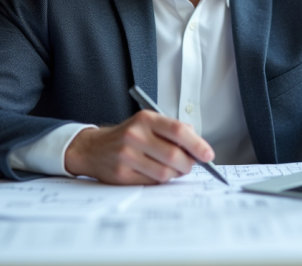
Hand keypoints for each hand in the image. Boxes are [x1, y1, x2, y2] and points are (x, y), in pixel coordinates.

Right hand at [64, 110, 214, 184]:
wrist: (93, 148)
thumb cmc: (127, 136)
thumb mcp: (147, 123)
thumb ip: (172, 129)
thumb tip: (197, 144)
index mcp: (145, 119)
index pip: (178, 131)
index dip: (197, 144)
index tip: (208, 155)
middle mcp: (135, 135)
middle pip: (174, 156)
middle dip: (187, 164)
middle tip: (188, 164)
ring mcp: (127, 155)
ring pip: (165, 173)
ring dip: (174, 174)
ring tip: (170, 168)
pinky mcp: (122, 174)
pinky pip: (152, 182)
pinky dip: (159, 180)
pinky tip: (154, 172)